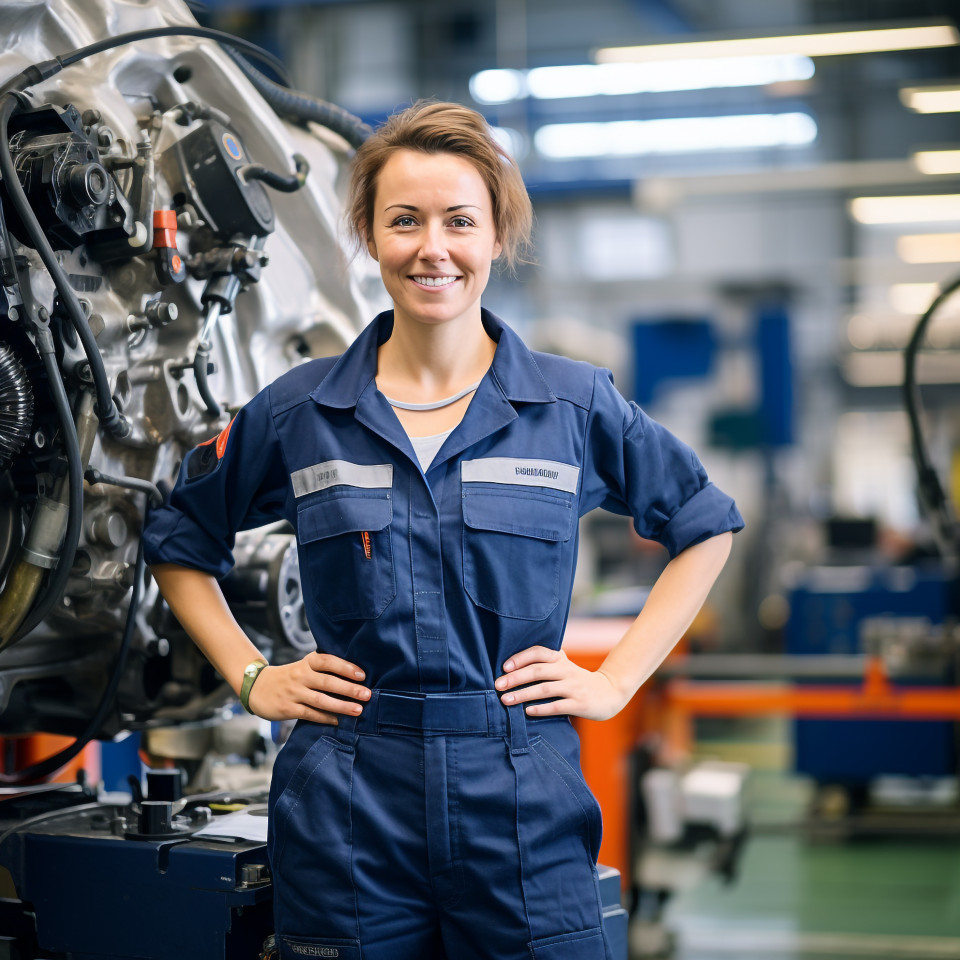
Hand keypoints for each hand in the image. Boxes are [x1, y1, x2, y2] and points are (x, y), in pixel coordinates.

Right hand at [246, 652, 369, 723]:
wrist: (256, 687)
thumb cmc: (289, 677)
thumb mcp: (303, 667)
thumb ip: (323, 670)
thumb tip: (354, 677)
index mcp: (307, 663)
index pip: (328, 661)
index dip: (346, 667)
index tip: (362, 675)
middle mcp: (300, 676)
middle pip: (328, 682)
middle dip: (349, 689)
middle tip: (367, 694)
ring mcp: (294, 693)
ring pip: (321, 700)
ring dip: (341, 706)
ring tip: (358, 710)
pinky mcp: (288, 708)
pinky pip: (310, 714)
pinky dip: (325, 718)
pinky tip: (338, 721)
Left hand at [495, 646, 630, 720]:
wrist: (609, 692)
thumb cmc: (578, 680)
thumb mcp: (564, 666)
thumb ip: (545, 663)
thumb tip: (512, 665)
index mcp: (561, 659)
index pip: (539, 652)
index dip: (521, 658)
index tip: (504, 667)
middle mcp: (567, 670)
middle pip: (538, 670)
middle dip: (515, 678)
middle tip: (497, 685)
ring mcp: (574, 687)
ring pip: (545, 689)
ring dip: (523, 694)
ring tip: (506, 700)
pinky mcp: (580, 704)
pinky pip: (558, 706)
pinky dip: (541, 709)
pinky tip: (528, 712)